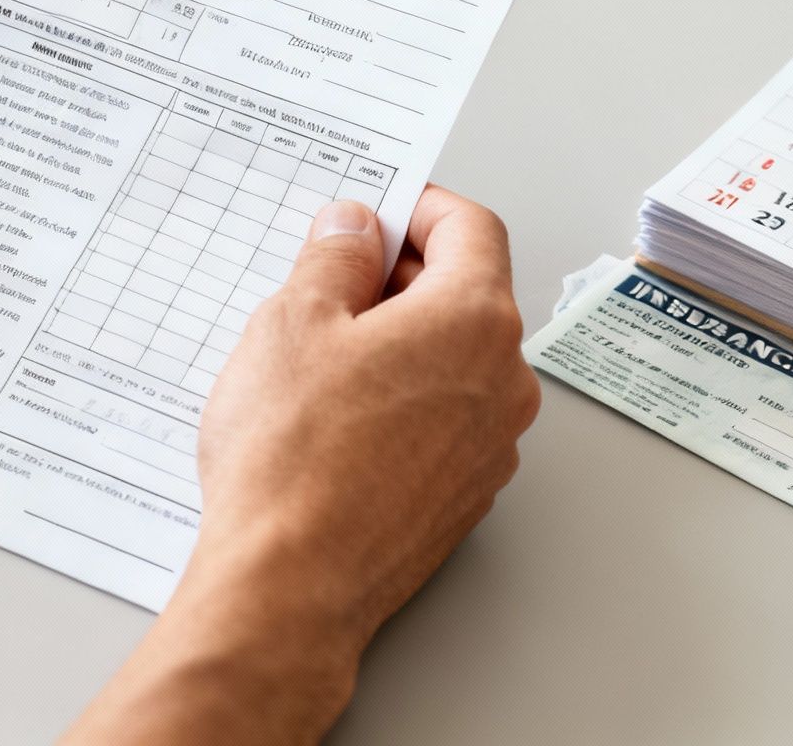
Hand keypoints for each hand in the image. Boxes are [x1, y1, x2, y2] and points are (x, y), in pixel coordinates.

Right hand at [65, 186, 537, 743]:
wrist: (289, 586)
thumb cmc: (293, 459)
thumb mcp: (292, 321)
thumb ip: (334, 258)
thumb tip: (352, 229)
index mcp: (474, 320)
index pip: (472, 228)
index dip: (418, 206)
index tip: (375, 212)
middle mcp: (503, 382)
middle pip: (467, 294)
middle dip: (400, 275)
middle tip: (328, 280)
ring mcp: (489, 446)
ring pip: (453, 361)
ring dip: (398, 341)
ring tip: (318, 358)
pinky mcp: (462, 495)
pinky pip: (441, 419)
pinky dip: (401, 399)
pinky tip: (334, 418)